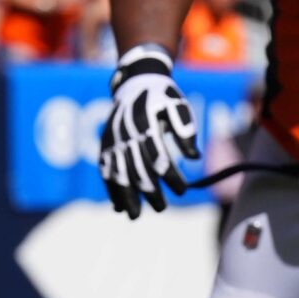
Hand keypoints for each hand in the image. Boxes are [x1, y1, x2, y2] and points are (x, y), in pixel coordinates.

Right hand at [99, 44, 197, 218]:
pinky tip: (117, 206)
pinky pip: (105, 170)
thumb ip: (186, 130)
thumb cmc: (163, 97)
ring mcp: (112, 140)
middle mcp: (125, 134)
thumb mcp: (178, 106)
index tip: (182, 191)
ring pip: (117, 173)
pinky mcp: (105, 145)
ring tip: (134, 215)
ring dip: (125, 196)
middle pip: (136, 169)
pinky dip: (110, 188)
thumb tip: (194, 157)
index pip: (158, 156)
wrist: (135, 82)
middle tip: (161, 208)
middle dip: (148, 191)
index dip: (170, 176)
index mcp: (145, 124)